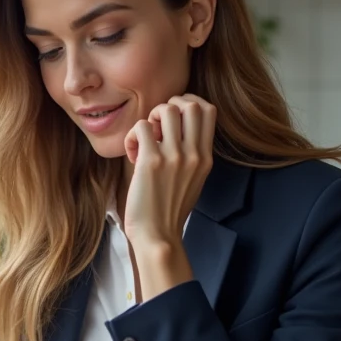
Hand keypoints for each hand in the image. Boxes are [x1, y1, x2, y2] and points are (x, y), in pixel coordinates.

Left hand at [122, 93, 215, 247]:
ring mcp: (173, 157)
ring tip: (145, 140)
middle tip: (157, 126)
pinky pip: (141, 127)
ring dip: (150, 118)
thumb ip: (192, 154)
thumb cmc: (170, 210)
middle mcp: (193, 154)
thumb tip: (178, 128)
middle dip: (170, 105)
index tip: (174, 118)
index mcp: (205, 157)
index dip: (189, 103)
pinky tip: (133, 154)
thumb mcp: (194, 180)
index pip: (208, 110)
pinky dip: (132, 136)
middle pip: (190, 104)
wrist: (158, 236)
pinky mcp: (151, 162)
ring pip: (165, 110)